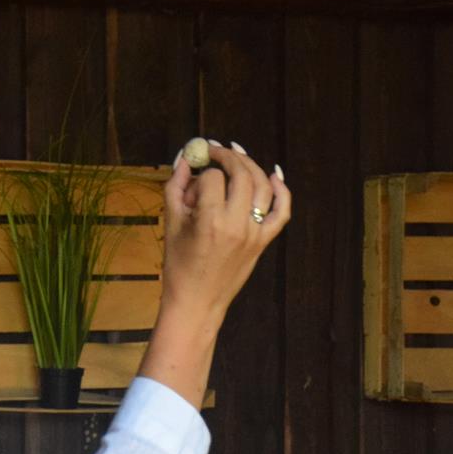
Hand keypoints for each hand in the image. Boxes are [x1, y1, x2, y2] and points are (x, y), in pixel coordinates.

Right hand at [159, 143, 289, 329]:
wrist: (197, 302)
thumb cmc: (178, 265)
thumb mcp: (171, 223)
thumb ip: (176, 186)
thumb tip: (183, 157)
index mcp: (210, 220)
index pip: (211, 177)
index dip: (200, 172)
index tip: (192, 177)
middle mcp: (237, 225)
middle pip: (240, 174)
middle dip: (227, 157)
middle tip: (215, 151)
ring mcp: (254, 234)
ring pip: (262, 187)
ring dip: (250, 166)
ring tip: (237, 156)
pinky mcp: (264, 242)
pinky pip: (282, 212)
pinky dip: (281, 191)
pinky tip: (274, 175)